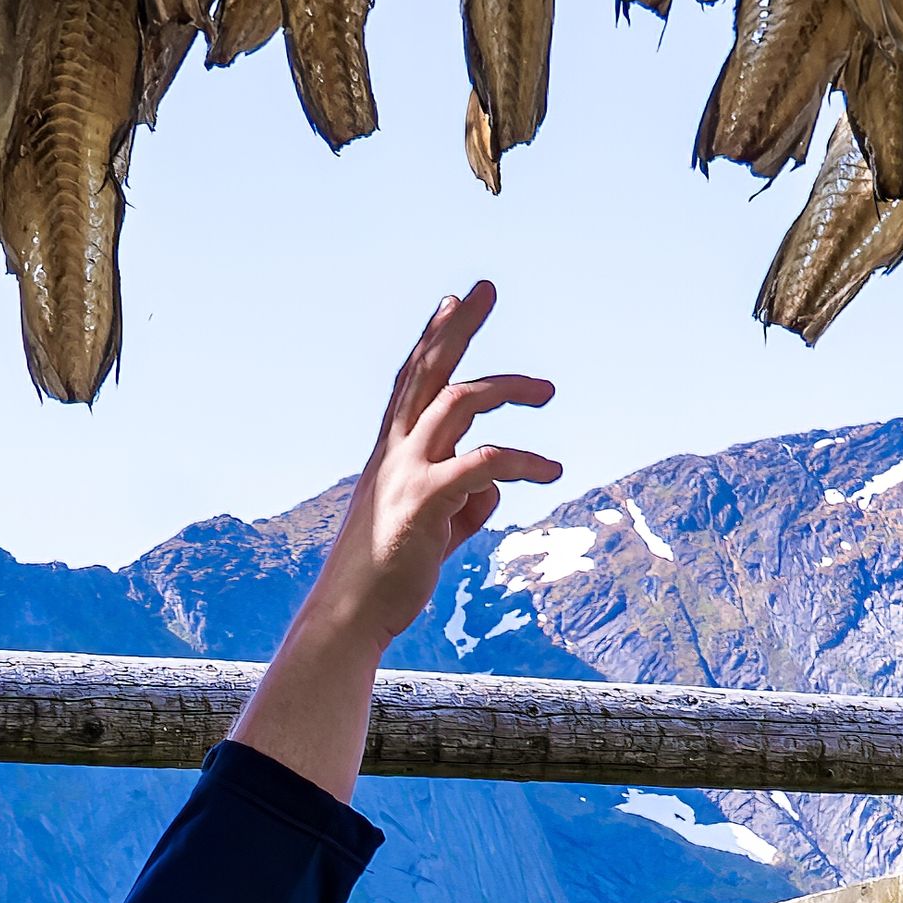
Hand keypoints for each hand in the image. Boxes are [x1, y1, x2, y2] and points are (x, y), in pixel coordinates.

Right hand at [237, 285, 563, 801]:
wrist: (350, 617)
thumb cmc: (389, 574)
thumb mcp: (435, 527)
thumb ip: (463, 500)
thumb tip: (493, 490)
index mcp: (392, 451)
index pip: (411, 378)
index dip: (433, 336)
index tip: (454, 299)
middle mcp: (394, 450)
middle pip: (428, 369)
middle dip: (458, 324)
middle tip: (485, 285)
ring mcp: (406, 472)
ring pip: (459, 401)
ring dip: (508, 387)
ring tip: (550, 391)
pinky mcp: (425, 503)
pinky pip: (483, 465)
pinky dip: (522, 461)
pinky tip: (552, 471)